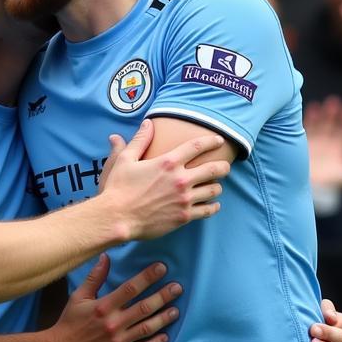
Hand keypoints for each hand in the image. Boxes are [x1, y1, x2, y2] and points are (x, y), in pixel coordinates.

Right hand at [46, 256, 181, 341]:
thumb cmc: (69, 324)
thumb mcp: (78, 297)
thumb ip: (95, 278)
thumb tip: (106, 257)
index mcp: (103, 307)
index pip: (130, 288)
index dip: (148, 277)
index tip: (162, 268)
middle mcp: (113, 323)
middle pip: (144, 307)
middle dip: (163, 296)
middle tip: (178, 288)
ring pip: (147, 328)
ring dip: (163, 318)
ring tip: (176, 310)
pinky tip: (165, 336)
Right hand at [99, 121, 229, 239]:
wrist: (117, 217)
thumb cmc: (119, 188)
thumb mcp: (125, 160)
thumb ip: (140, 140)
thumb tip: (148, 123)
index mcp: (168, 163)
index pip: (197, 146)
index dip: (211, 141)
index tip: (219, 140)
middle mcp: (181, 179)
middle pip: (214, 169)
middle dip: (224, 166)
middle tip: (225, 166)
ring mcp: (184, 199)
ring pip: (214, 190)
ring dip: (216, 186)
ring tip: (214, 186)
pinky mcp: (184, 216)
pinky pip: (208, 210)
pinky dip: (213, 206)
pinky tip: (212, 204)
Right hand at [305, 97, 341, 190]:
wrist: (308, 189)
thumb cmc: (331, 183)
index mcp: (339, 149)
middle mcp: (327, 143)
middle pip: (332, 124)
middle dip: (335, 113)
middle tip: (336, 101)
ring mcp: (314, 142)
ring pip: (320, 124)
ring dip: (322, 114)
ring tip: (325, 103)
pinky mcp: (301, 144)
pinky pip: (305, 128)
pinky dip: (308, 119)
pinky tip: (311, 109)